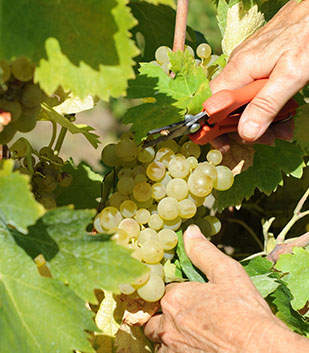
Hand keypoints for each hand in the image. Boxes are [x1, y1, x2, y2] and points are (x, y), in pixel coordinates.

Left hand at [144, 225, 303, 352]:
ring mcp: (172, 348)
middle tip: (183, 315)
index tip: (185, 295)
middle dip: (163, 315)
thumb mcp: (226, 272)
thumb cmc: (244, 311)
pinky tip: (193, 345)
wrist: (259, 349)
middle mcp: (167, 324)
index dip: (174, 292)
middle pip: (153, 318)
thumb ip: (203, 251)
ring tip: (187, 332)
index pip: (163, 291)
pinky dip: (175, 350)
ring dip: (167, 335)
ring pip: (159, 340)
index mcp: (175, 298)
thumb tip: (190, 232)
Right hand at [210, 0, 308, 150]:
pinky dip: (267, 105)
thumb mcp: (291, 75)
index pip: (211, 103)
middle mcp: (238, 66)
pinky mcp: (259, 62)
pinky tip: (283, 112)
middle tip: (268, 138)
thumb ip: (266, 105)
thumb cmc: (307, 36)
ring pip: (244, 100)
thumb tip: (246, 133)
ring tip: (283, 128)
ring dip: (260, 118)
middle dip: (245, 126)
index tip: (224, 143)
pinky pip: (255, 90)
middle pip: (228, 105)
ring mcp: (248, 64)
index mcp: (239, 69)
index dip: (213, 126)